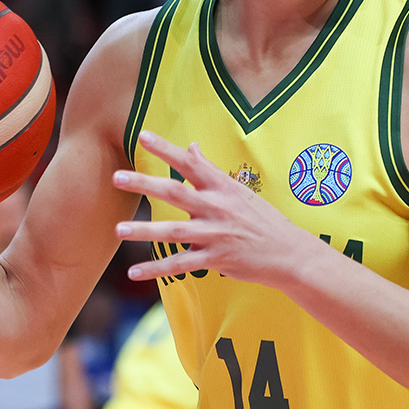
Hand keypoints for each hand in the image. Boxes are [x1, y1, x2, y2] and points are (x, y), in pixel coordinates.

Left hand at [110, 130, 320, 285]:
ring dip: (144, 231)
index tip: (142, 135)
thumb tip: (192, 146)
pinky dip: (156, 269)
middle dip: (144, 184)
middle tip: (116, 177)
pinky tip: (133, 272)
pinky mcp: (215, 259)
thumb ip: (210, 171)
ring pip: (174, 232)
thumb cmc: (262, 219)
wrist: (291, 253)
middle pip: (175, 192)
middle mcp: (216, 207)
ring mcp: (215, 234)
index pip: (191, 163)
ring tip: (118, 230)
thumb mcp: (239, 190)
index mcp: (222, 187)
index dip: (166, 149)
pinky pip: (181, 264)